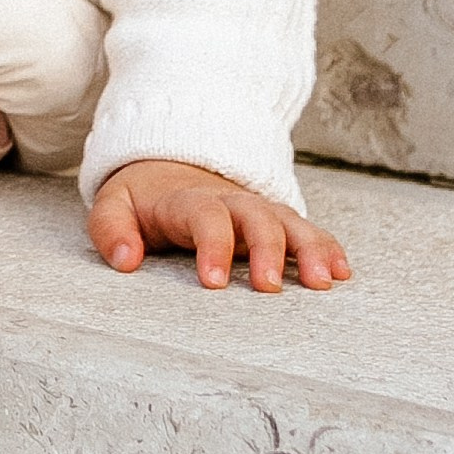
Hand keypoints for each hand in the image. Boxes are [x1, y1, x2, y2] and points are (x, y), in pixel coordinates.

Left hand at [89, 160, 350, 294]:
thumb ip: (112, 231)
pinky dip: (326, 247)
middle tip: (271, 287)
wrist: (168, 165)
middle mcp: (230, 202)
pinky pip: (306, 230)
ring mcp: (257, 209)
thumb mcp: (114, 206)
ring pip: (289, 222)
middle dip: (267, 250)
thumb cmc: (142, 198)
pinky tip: (341, 271)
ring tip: (325, 281)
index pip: (205, 218)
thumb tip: (125, 262)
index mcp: (188, 201)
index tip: (214, 283)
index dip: (212, 247)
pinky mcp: (275, 220)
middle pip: (256, 218)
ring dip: (310, 249)